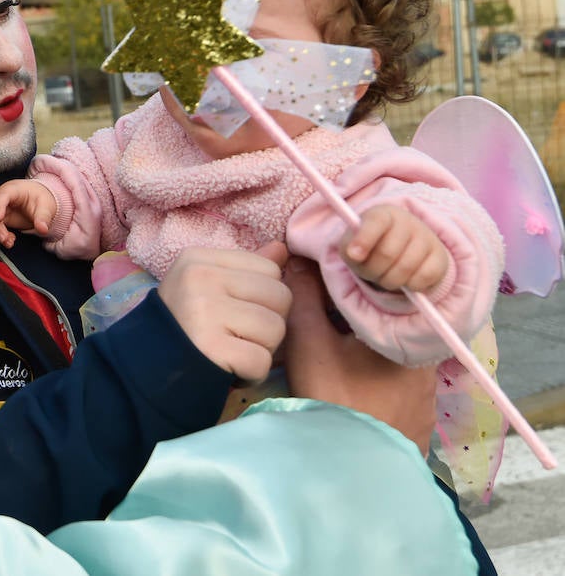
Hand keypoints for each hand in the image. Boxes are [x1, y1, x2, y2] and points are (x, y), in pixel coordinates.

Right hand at [0, 180, 57, 248]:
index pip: (3, 196)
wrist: (37, 200)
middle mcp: (2, 196)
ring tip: (9, 242)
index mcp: (14, 189)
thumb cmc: (39, 198)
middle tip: (5, 238)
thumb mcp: (46, 206)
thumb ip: (43, 217)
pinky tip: (9, 240)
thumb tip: (42, 229)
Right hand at [157, 242, 291, 382]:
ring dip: (262, 350)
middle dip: (267, 325)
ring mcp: (203, 312)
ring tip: (233, 353)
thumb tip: (282, 250)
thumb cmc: (183, 325)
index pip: (269, 269)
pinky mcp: (210, 348)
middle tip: (237, 337)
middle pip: (280, 297)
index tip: (235, 313)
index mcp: (198, 259)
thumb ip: (246, 268)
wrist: (146, 368)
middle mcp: (200, 278)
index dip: (263, 298)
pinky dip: (252, 375)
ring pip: (276, 329)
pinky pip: (261, 362)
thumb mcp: (207, 286)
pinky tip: (230, 371)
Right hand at [284, 259, 435, 454]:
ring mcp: (428, 386)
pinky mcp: (420, 411)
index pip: (382, 284)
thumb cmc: (337, 398)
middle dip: (355, 307)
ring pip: (393, 345)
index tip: (322, 272)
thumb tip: (299, 256)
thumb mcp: (310, 342)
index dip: (350, 275)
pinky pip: (397, 373)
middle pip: (388, 316)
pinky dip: (375, 364)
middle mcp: (429, 353)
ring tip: (332, 336)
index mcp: (410, 328)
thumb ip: (303, 295)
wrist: (358, 473)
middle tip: (320, 304)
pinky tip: (351, 372)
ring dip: (365, 337)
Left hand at [340, 205, 447, 292]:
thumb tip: (354, 254)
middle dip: (373, 270)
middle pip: (387, 253)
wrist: (402, 247)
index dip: (364, 239)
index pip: (375, 222)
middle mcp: (407, 221)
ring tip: (386, 276)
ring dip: (389, 280)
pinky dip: (409, 285)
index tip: (353, 256)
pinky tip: (405, 279)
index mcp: (382, 214)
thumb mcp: (354, 245)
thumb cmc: (370, 247)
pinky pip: (422, 278)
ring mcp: (426, 237)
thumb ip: (349, 247)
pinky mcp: (440, 257)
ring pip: (405, 268)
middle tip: (371, 272)